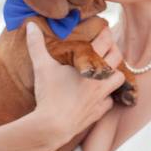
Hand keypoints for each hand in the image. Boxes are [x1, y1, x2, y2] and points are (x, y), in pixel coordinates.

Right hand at [25, 22, 125, 148]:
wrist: (54, 125)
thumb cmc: (49, 94)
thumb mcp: (41, 66)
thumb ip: (36, 44)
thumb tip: (30, 25)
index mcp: (89, 64)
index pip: (105, 41)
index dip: (106, 33)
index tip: (105, 29)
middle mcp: (100, 78)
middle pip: (117, 57)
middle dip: (114, 49)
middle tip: (107, 46)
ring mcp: (102, 95)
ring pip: (120, 78)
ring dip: (115, 72)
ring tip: (107, 69)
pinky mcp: (100, 110)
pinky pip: (110, 100)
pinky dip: (107, 96)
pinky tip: (99, 94)